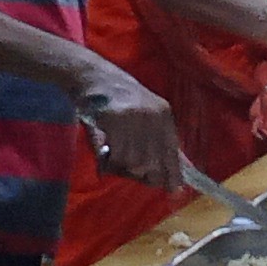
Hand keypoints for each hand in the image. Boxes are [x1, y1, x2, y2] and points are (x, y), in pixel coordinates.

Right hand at [71, 61, 182, 189]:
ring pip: (135, 161)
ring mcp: (134, 116)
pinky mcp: (115, 119)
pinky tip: (104, 148)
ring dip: (122, 164)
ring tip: (112, 152)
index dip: (173, 173)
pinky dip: (109, 159)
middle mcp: (153, 115)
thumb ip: (155, 140)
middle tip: (126, 167)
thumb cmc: (116, 99)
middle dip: (142, 172)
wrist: (92, 75)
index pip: (172, 151)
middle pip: (153, 162)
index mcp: (163, 114)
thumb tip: (163, 174)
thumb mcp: (144, 114)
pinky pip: (116, 154)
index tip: (174, 190)